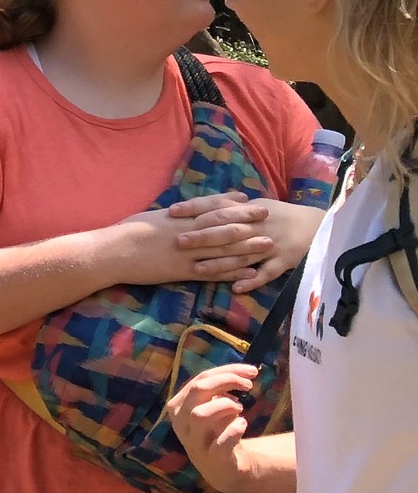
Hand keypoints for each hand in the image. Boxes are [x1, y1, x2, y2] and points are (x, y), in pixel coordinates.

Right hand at [105, 199, 276, 285]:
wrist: (113, 252)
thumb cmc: (124, 232)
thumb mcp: (148, 218)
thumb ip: (168, 218)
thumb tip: (178, 214)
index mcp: (177, 217)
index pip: (208, 207)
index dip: (228, 202)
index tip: (245, 199)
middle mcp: (187, 232)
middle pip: (222, 224)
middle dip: (246, 219)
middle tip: (267, 214)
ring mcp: (187, 252)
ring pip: (224, 248)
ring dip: (248, 245)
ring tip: (268, 243)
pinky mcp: (184, 271)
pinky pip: (214, 272)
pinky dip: (233, 272)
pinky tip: (249, 272)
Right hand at [166, 364, 274, 492]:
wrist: (222, 468)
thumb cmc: (218, 431)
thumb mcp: (213, 408)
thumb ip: (219, 390)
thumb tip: (242, 373)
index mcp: (179, 405)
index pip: (200, 379)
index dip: (226, 371)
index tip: (251, 371)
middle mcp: (181, 422)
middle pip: (197, 391)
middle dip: (225, 381)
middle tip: (249, 385)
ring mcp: (194, 442)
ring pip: (200, 414)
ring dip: (224, 405)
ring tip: (240, 407)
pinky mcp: (212, 459)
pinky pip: (220, 442)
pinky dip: (233, 430)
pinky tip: (242, 424)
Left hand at [168, 195, 322, 294]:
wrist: (318, 226)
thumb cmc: (280, 215)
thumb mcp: (256, 206)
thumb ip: (231, 206)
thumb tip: (200, 204)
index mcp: (250, 210)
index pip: (218, 206)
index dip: (195, 208)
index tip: (172, 211)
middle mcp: (258, 227)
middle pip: (227, 231)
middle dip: (203, 236)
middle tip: (179, 241)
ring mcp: (271, 245)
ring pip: (243, 255)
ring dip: (220, 263)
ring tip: (198, 269)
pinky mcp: (284, 262)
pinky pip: (267, 273)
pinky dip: (252, 281)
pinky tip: (235, 288)